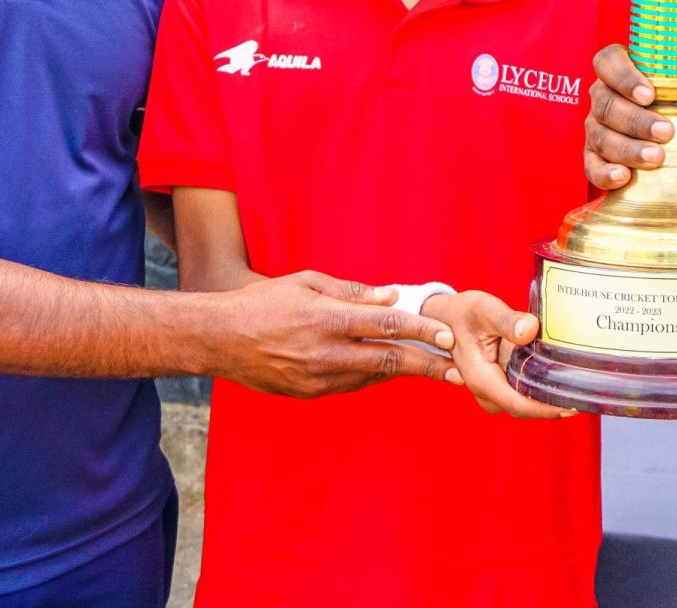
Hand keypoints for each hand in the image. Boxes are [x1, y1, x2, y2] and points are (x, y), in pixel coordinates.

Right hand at [218, 270, 458, 398]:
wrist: (219, 339)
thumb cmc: (264, 302)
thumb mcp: (307, 282)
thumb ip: (352, 292)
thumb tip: (391, 297)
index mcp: (328, 319)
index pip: (388, 326)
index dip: (422, 331)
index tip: (446, 336)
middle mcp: (326, 354)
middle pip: (389, 361)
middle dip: (427, 366)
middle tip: (457, 371)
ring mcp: (318, 379)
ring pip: (372, 377)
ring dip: (402, 372)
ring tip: (432, 369)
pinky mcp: (309, 394)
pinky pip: (350, 385)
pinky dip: (371, 376)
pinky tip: (386, 368)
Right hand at [423, 291, 573, 419]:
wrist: (442, 317)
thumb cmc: (461, 313)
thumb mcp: (483, 309)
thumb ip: (507, 320)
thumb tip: (529, 330)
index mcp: (481, 379)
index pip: (518, 404)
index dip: (546, 409)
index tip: (573, 407)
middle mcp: (486, 390)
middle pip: (524, 409)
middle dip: (552, 406)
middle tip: (584, 396)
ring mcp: (491, 388)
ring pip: (523, 403)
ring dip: (546, 399)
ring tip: (577, 388)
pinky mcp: (498, 382)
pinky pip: (521, 392)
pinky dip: (539, 388)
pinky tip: (560, 377)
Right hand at [584, 44, 676, 192]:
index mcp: (626, 70)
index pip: (608, 61)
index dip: (623, 76)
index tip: (649, 94)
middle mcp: (607, 97)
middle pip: (605, 103)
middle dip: (635, 120)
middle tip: (666, 132)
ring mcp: (599, 129)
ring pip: (601, 136)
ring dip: (628, 148)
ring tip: (658, 158)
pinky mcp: (599, 160)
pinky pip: (592, 167)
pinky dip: (606, 172)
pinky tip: (624, 176)